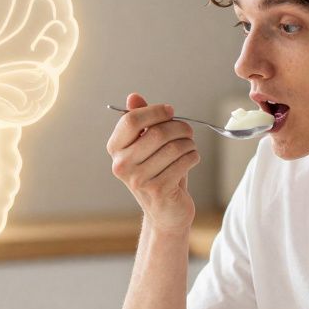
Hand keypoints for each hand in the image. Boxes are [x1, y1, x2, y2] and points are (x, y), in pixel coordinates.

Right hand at [106, 92, 197, 233]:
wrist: (165, 211)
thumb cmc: (158, 172)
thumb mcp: (147, 145)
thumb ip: (140, 120)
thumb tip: (133, 97)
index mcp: (115, 149)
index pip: (131, 120)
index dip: (155, 112)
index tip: (170, 112)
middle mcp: (122, 165)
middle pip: (157, 133)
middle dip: (179, 128)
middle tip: (187, 131)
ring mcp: (138, 180)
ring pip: (174, 147)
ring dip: (189, 144)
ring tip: (190, 147)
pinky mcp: (157, 190)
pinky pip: (184, 162)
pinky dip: (193, 157)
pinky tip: (191, 159)